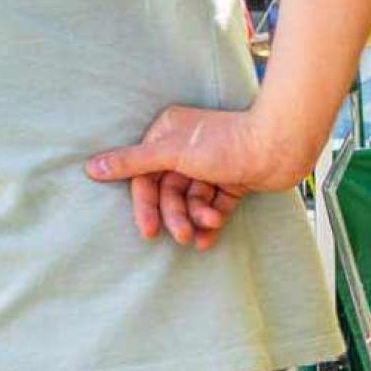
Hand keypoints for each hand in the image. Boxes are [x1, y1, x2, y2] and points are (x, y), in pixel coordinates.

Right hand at [85, 105, 316, 247]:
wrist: (279, 146)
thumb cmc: (226, 142)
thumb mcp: (172, 152)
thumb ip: (133, 162)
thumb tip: (92, 168)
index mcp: (168, 133)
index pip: (146, 175)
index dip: (145, 204)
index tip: (147, 230)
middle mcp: (187, 147)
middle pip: (169, 190)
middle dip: (175, 214)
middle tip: (181, 236)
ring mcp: (212, 165)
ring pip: (193, 199)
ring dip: (196, 217)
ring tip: (206, 227)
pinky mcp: (233, 181)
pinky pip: (215, 204)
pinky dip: (212, 219)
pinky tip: (211, 236)